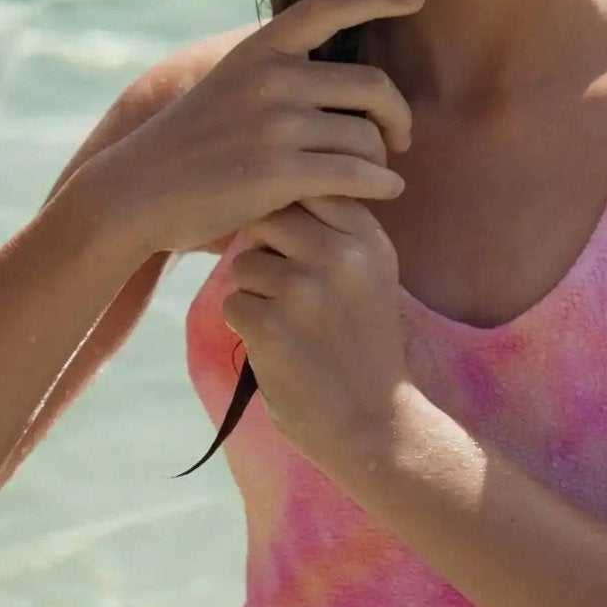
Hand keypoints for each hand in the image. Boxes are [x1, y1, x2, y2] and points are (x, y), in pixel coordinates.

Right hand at [90, 0, 421, 265]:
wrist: (138, 191)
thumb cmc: (193, 144)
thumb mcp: (231, 86)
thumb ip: (280, 73)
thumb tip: (344, 71)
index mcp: (260, 49)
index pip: (329, 7)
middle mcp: (272, 77)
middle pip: (373, 85)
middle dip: (397, 113)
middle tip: (401, 136)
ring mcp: (276, 124)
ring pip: (367, 136)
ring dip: (383, 159)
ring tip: (379, 172)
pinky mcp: (280, 172)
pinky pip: (357, 174)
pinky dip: (382, 184)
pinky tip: (386, 191)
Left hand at [219, 191, 415, 483]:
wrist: (373, 421)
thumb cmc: (364, 341)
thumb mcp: (373, 271)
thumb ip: (338, 226)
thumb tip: (281, 184)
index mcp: (367, 237)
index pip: (312, 185)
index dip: (292, 208)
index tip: (296, 241)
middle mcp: (340, 255)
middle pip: (270, 216)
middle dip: (265, 246)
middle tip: (283, 283)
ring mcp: (304, 291)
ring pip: (244, 262)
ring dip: (252, 291)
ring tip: (285, 320)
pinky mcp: (271, 327)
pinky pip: (232, 303)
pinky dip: (246, 325)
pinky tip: (277, 347)